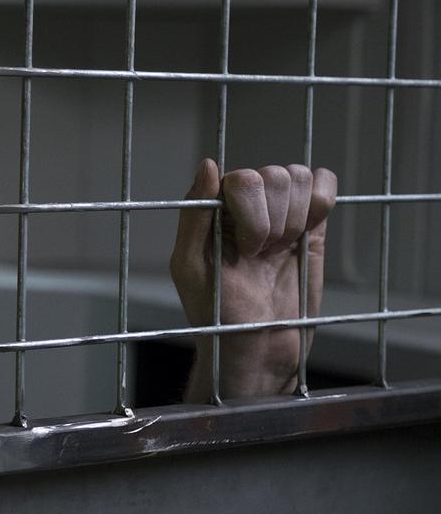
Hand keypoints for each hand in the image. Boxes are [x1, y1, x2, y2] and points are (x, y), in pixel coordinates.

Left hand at [170, 159, 337, 400]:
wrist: (258, 349)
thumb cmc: (216, 314)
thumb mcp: (190, 266)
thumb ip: (194, 214)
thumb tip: (210, 163)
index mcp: (215, 209)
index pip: (244, 178)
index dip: (252, 214)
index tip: (248, 251)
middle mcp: (247, 205)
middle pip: (275, 175)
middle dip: (275, 221)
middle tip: (263, 256)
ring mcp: (281, 213)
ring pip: (299, 178)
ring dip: (295, 217)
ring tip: (281, 250)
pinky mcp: (313, 227)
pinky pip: (323, 185)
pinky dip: (322, 200)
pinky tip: (308, 231)